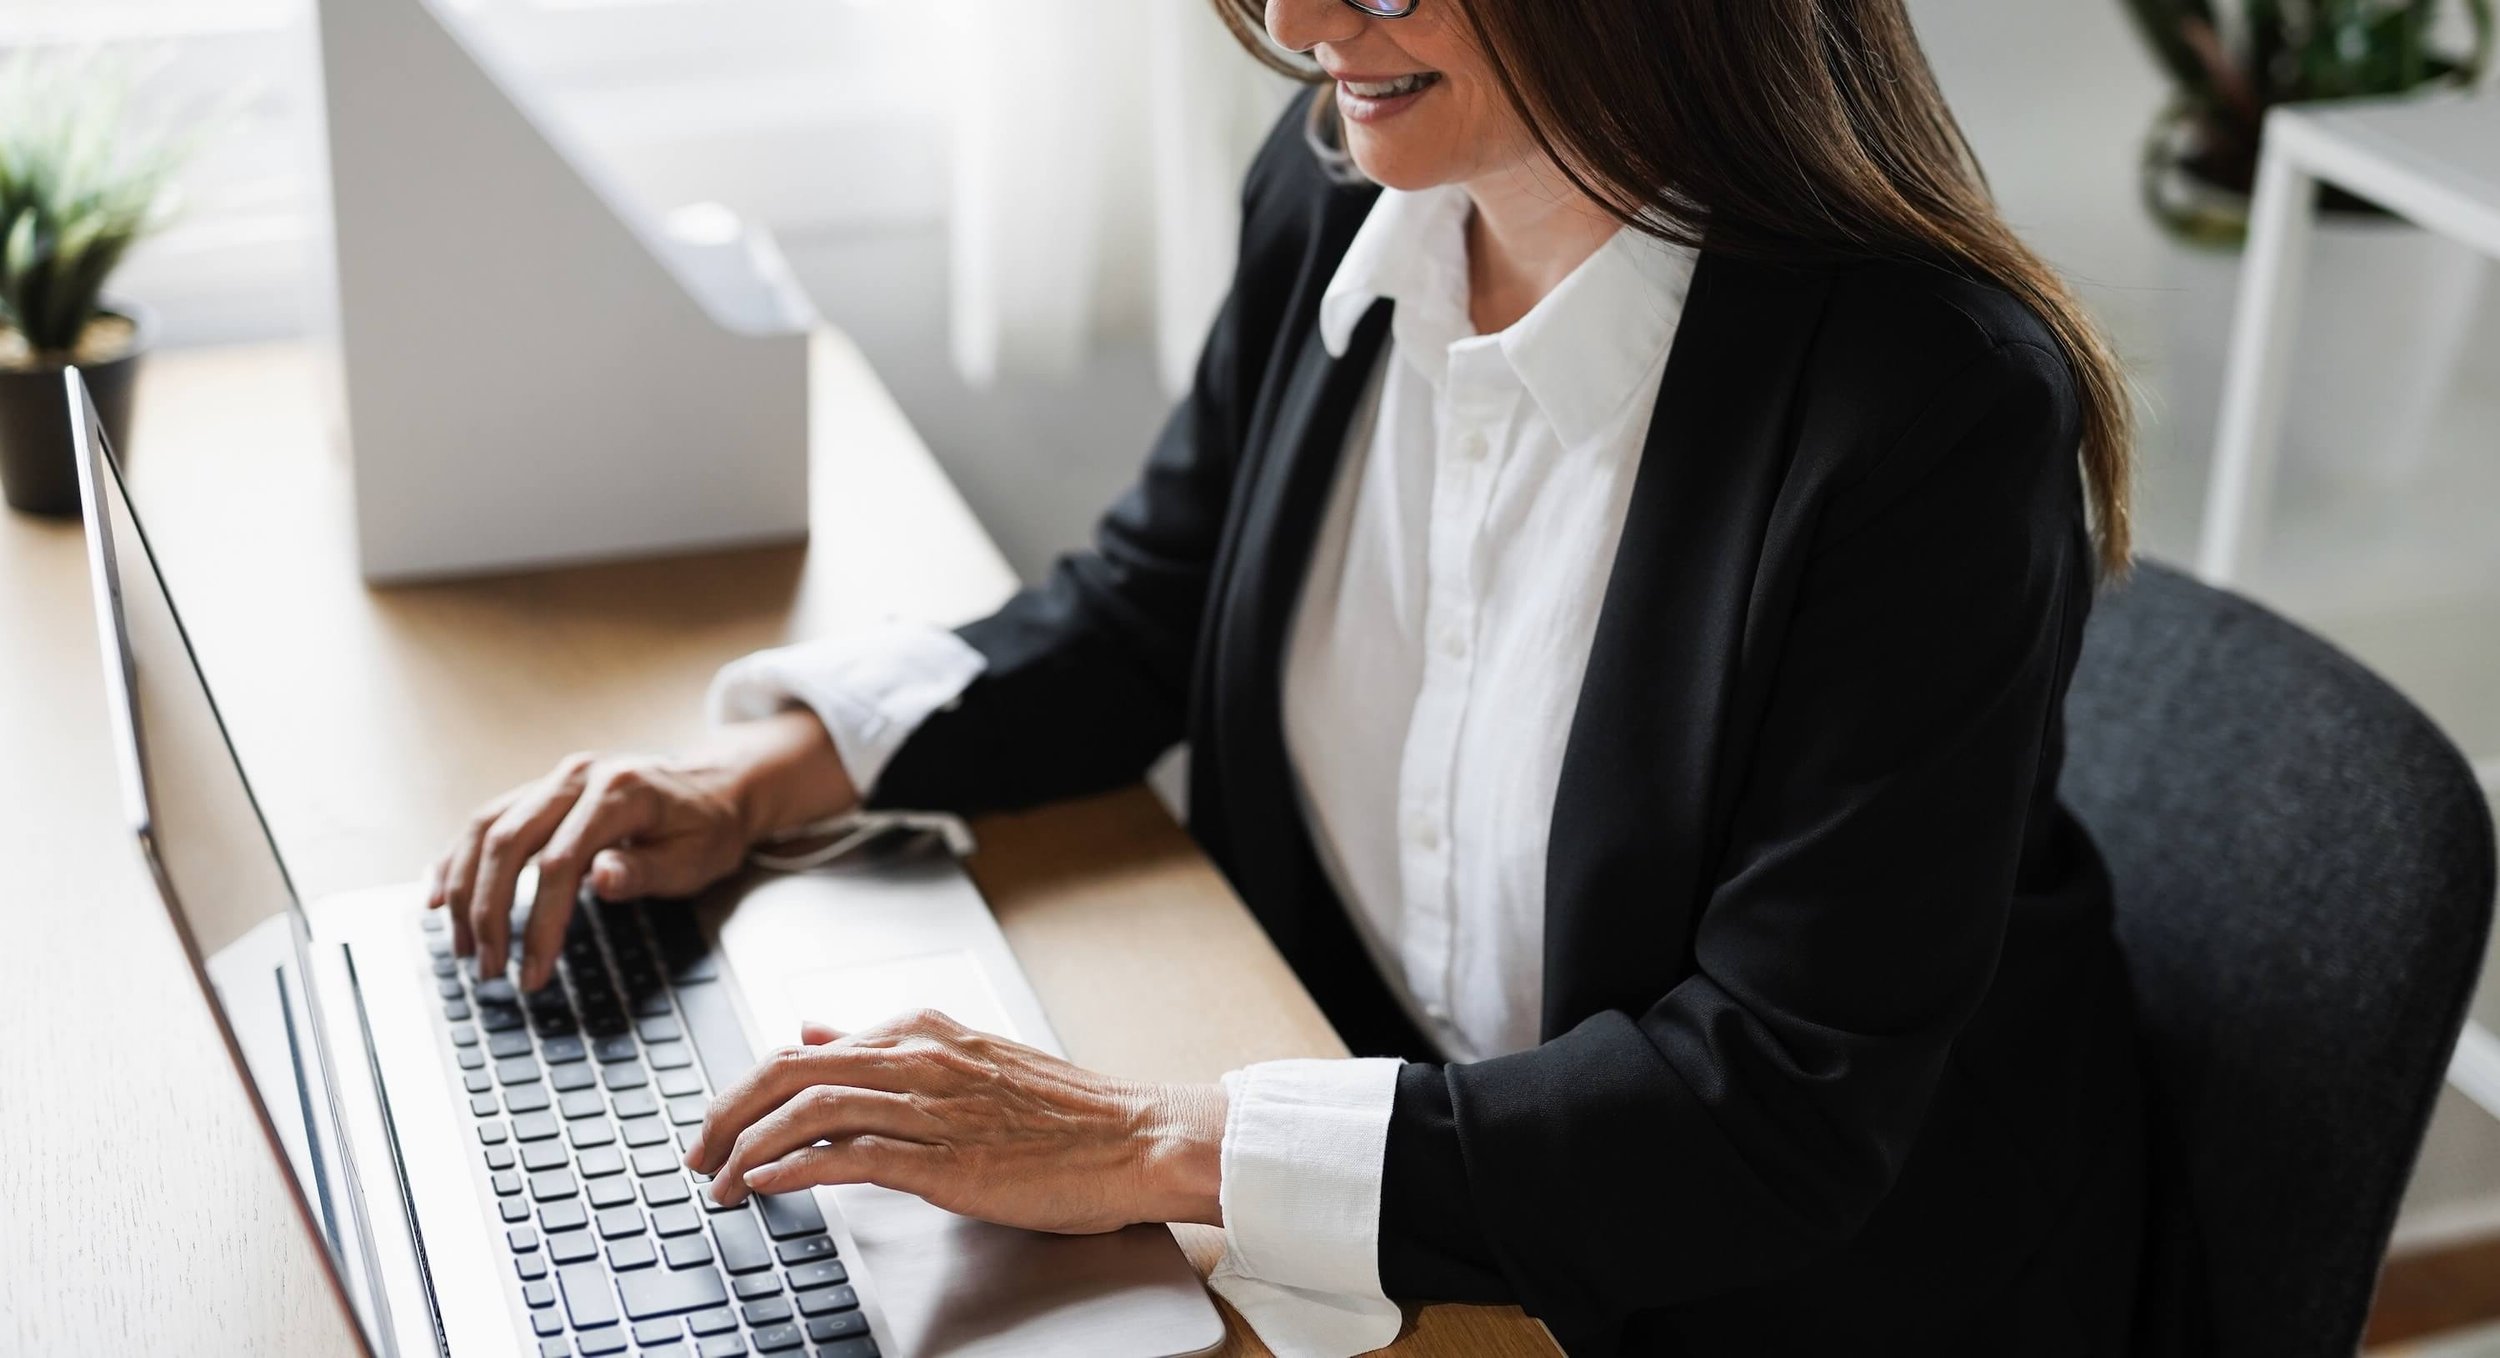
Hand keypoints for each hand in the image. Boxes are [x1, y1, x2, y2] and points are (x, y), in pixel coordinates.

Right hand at [425, 710, 855, 989]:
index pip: (559, 863)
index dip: (539, 923)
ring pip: (485, 829)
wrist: (715, 788)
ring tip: (464, 947)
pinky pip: (485, 820)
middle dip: (488, 913)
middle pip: (508, 843)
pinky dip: (456, 858)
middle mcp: (577, 777)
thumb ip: (645, 869)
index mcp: (619, 792)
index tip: (531, 972)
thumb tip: (600, 878)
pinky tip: (437, 895)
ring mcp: (554, 779)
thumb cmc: (707, 830)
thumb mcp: (694, 858)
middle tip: (489, 969)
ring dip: (464, 890)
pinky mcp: (540, 791)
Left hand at [688, 1011, 1227, 1234]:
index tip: (720, 1125)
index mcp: (922, 1031)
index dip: (747, 1089)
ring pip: (809, 1110)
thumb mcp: (965, 1056)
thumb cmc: (1063, 1112)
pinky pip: (851, 1155)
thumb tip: (813, 1030)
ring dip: (747, 1147)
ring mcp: (932, 1108)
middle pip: (788, 1071)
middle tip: (697, 1154)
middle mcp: (919, 1058)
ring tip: (719, 1180)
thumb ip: (884, 1045)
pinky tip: (766, 1184)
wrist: (1136, 1137)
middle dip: (727, 1113)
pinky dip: (796, 1168)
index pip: (805, 1049)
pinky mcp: (947, 1160)